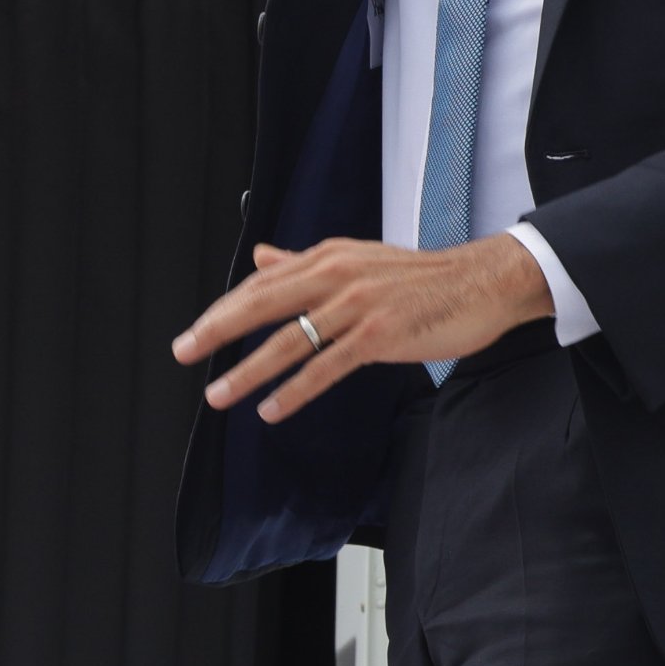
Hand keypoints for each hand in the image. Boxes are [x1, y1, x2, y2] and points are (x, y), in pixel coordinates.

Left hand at [173, 236, 555, 422]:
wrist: (481, 281)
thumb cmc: (420, 277)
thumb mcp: (356, 260)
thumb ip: (304, 263)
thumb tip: (261, 257)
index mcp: (327, 258)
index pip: (262, 284)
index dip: (224, 310)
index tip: (195, 333)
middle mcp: (336, 276)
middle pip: (263, 304)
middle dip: (218, 330)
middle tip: (183, 353)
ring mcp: (358, 305)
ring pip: (290, 339)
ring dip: (249, 369)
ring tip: (218, 393)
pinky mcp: (381, 334)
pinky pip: (328, 366)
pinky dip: (296, 389)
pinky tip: (272, 408)